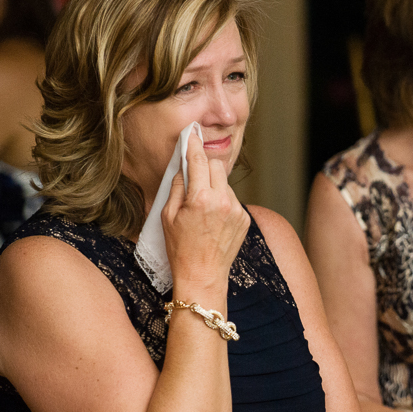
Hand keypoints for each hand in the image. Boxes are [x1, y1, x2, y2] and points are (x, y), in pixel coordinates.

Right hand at [161, 133, 249, 299]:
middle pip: (216, 166)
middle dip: (205, 168)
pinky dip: (222, 202)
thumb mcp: (168, 216)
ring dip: (214, 186)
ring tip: (203, 208)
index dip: (193, 145)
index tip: (191, 135)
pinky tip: (213, 219)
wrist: (203, 276)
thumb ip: (177, 187)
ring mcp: (236, 210)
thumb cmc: (180, 249)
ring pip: (225, 183)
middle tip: (194, 180)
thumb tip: (184, 167)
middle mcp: (222, 201)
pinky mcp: (244, 218)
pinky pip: (232, 199)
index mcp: (201, 199)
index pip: (199, 161)